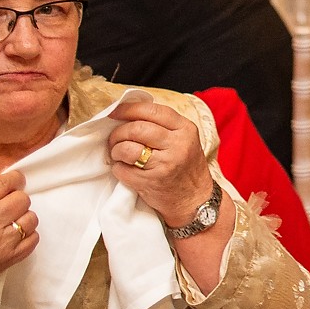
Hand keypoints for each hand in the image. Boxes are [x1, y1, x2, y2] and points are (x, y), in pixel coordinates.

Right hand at [0, 169, 36, 291]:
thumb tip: (11, 179)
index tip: (13, 182)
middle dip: (16, 200)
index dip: (12, 180)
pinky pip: (34, 237)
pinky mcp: (10, 258)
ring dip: (22, 218)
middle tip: (5, 207)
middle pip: (22, 199)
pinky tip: (11, 235)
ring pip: (31, 218)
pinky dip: (26, 235)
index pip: (4, 183)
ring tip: (7, 223)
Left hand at [108, 101, 215, 229]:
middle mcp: (178, 145)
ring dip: (116, 151)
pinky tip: (126, 169)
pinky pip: (122, 169)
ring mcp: (165, 164)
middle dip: (118, 133)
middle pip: (137, 128)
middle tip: (115, 139)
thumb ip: (163, 126)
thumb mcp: (184, 140)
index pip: (153, 111)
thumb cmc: (185, 167)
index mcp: (186, 129)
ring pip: (127, 148)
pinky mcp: (151, 181)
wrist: (194, 199)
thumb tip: (127, 113)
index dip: (129, 109)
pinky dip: (118, 168)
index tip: (115, 112)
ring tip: (119, 155)